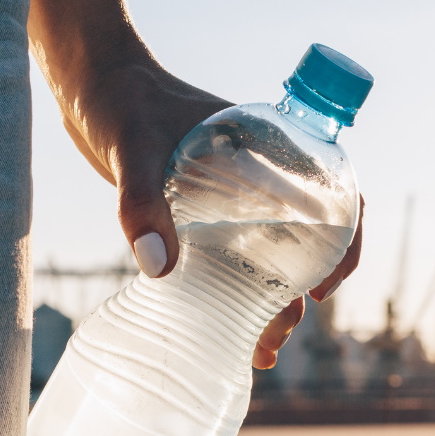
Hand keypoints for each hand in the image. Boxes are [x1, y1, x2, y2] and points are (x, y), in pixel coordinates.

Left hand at [65, 58, 364, 369]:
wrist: (90, 85)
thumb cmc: (121, 100)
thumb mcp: (132, 149)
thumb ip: (142, 203)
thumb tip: (160, 270)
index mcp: (273, 147)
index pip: (336, 195)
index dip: (344, 243)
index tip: (322, 289)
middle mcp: (261, 174)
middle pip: (303, 240)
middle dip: (296, 295)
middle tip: (273, 340)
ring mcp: (231, 195)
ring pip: (268, 254)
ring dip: (269, 302)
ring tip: (256, 350)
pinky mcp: (198, 211)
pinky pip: (231, 254)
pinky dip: (231, 291)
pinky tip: (215, 326)